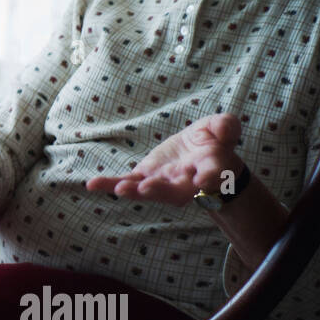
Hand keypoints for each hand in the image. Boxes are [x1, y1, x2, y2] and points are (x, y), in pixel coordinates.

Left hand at [85, 113, 242, 204]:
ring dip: (134, 191)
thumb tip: (226, 131)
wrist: (201, 155)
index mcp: (209, 169)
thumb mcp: (223, 127)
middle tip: (146, 189)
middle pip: (174, 191)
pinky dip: (110, 184)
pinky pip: (126, 183)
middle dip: (160, 191)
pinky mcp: (144, 178)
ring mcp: (162, 183)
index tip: (204, 180)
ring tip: (120, 189)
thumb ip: (227, 127)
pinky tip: (92, 184)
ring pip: (148, 191)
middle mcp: (185, 183)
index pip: (212, 174)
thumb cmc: (215, 141)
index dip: (210, 177)